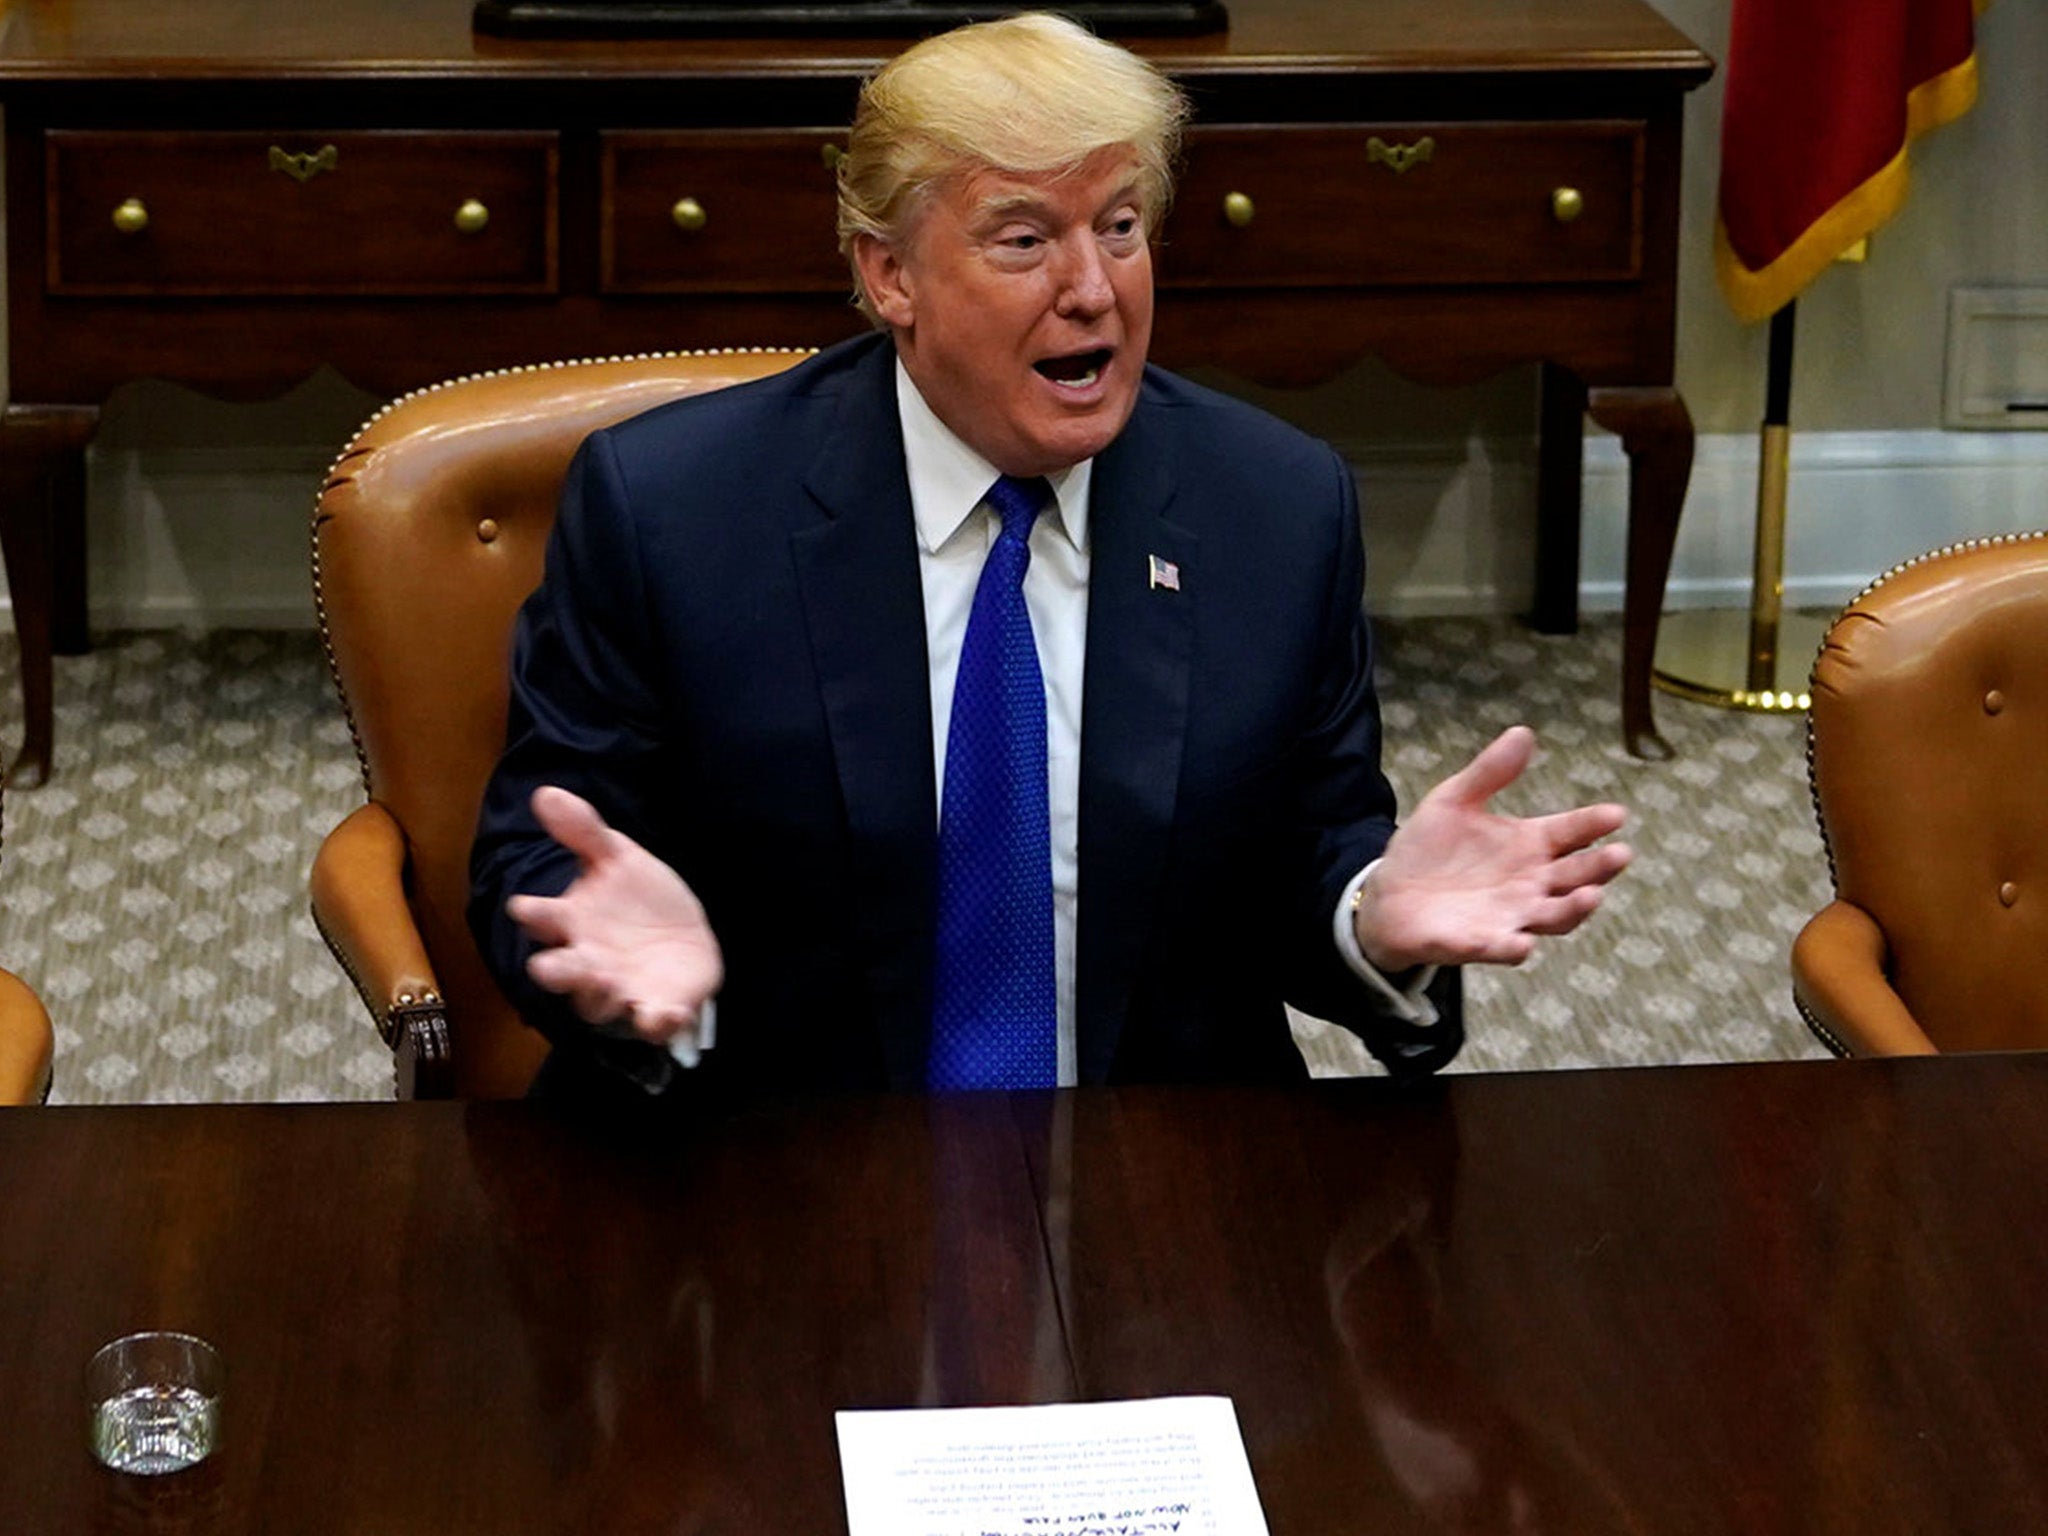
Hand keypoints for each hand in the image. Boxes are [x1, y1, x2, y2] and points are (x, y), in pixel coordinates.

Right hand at [505, 786, 724, 1042]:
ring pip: (599, 1003)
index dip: (532, 913)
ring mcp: (621, 989)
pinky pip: (652, 1022)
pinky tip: (665, 1013)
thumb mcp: (617, 857)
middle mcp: (589, 961)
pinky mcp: (657, 1007)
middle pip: (562, 972)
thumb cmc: (637, 897)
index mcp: (573, 921)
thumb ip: (584, 831)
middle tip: (546, 968)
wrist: (681, 932)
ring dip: (600, 996)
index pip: (543, 918)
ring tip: (609, 985)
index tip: (524, 906)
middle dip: (555, 971)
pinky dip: (657, 1021)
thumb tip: (545, 792)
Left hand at [1354, 725, 1629, 972]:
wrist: (1390, 894)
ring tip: (1591, 896)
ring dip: (1573, 909)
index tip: (1616, 814)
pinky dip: (1511, 947)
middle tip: (1619, 854)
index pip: (1571, 832)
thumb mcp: (1455, 801)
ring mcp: (1510, 915)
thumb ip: (1489, 772)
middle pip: (1575, 877)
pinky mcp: (1479, 943)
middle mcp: (1531, 883)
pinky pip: (1501, 948)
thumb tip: (1522, 732)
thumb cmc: (1432, 849)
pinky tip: (1522, 944)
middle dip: (1599, 868)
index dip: (1594, 824)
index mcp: (1529, 844)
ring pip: (1553, 917)